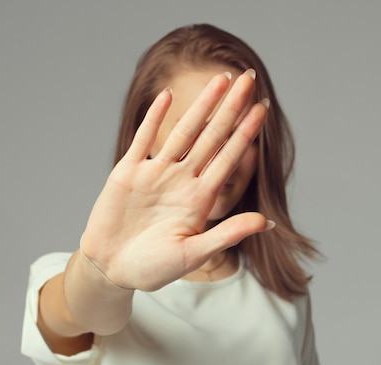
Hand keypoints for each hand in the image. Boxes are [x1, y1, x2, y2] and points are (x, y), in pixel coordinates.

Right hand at [80, 70, 268, 290]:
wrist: (113, 270)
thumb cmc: (154, 267)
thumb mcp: (194, 252)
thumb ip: (228, 234)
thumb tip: (267, 221)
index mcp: (201, 198)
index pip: (230, 157)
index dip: (246, 133)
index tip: (263, 109)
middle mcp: (183, 180)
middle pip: (213, 136)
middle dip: (231, 108)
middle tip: (249, 78)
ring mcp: (156, 173)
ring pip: (183, 131)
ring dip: (202, 105)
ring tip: (221, 80)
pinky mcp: (128, 172)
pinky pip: (144, 139)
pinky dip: (155, 118)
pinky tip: (169, 96)